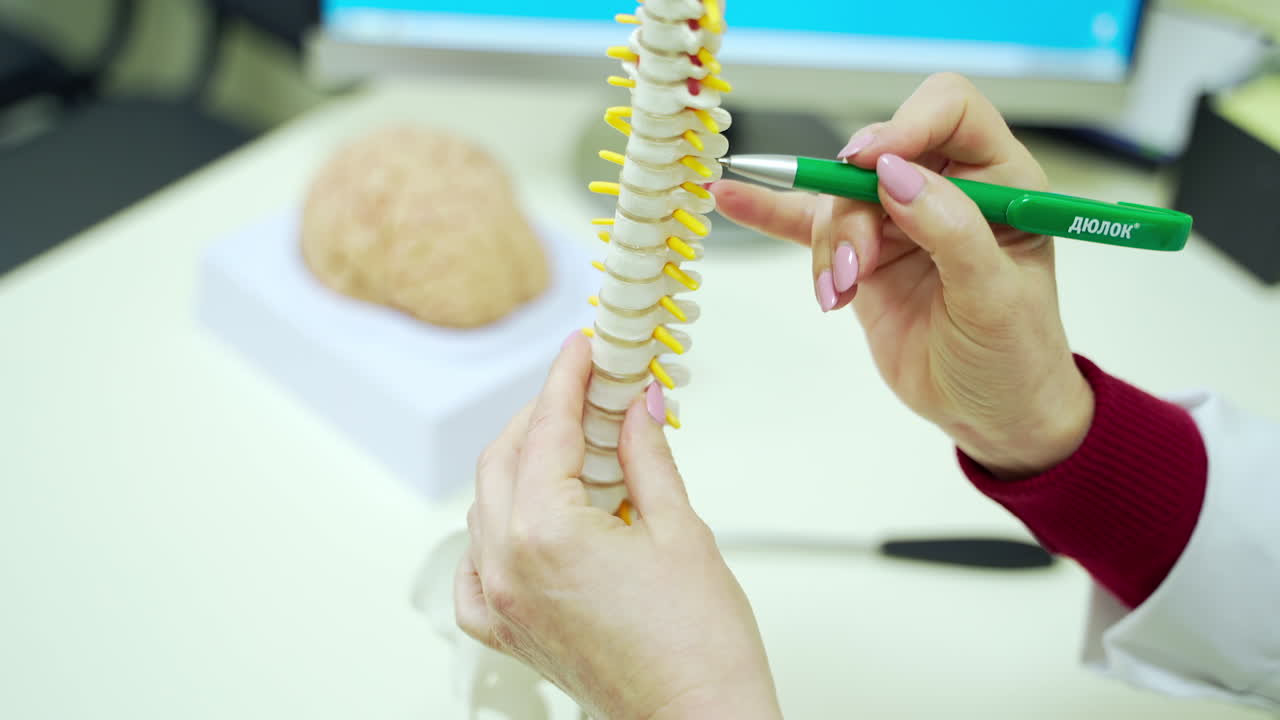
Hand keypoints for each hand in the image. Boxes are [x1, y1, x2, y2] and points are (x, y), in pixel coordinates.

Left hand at [456, 333, 781, 719]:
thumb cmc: (698, 646)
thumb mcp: (682, 530)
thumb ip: (648, 456)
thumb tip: (638, 405)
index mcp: (546, 533)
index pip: (547, 429)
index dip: (568, 378)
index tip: (584, 347)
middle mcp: (506, 566)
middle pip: (504, 458)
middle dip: (543, 413)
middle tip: (586, 386)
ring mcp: (500, 602)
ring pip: (486, 505)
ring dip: (523, 463)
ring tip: (575, 443)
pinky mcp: (507, 631)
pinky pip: (475, 565)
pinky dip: (495, 529)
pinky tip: (530, 516)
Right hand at [712, 73, 1092, 476]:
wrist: (990, 415)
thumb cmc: (1013, 356)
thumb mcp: (994, 297)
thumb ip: (951, 231)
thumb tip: (893, 172)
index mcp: (1000, 179)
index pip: (950, 111)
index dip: (906, 125)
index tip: (869, 165)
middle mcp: (947, 187)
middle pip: (876, 157)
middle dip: (854, 210)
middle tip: (856, 267)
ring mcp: (899, 221)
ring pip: (839, 200)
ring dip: (829, 246)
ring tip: (838, 294)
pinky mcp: (863, 256)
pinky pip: (808, 225)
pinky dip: (770, 214)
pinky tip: (732, 198)